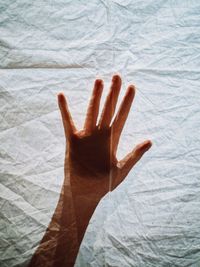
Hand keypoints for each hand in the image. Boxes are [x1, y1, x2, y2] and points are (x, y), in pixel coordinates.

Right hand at [58, 74, 151, 199]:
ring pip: (91, 110)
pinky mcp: (73, 140)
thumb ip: (135, 154)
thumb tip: (149, 141)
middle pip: (108, 108)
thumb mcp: (122, 169)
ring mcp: (86, 135)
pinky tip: (62, 95)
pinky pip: (68, 121)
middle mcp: (100, 133)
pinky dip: (65, 109)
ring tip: (98, 80)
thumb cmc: (104, 183)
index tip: (132, 87)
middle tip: (117, 75)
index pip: (121, 116)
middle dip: (113, 92)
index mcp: (113, 139)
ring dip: (95, 96)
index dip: (127, 102)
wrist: (85, 191)